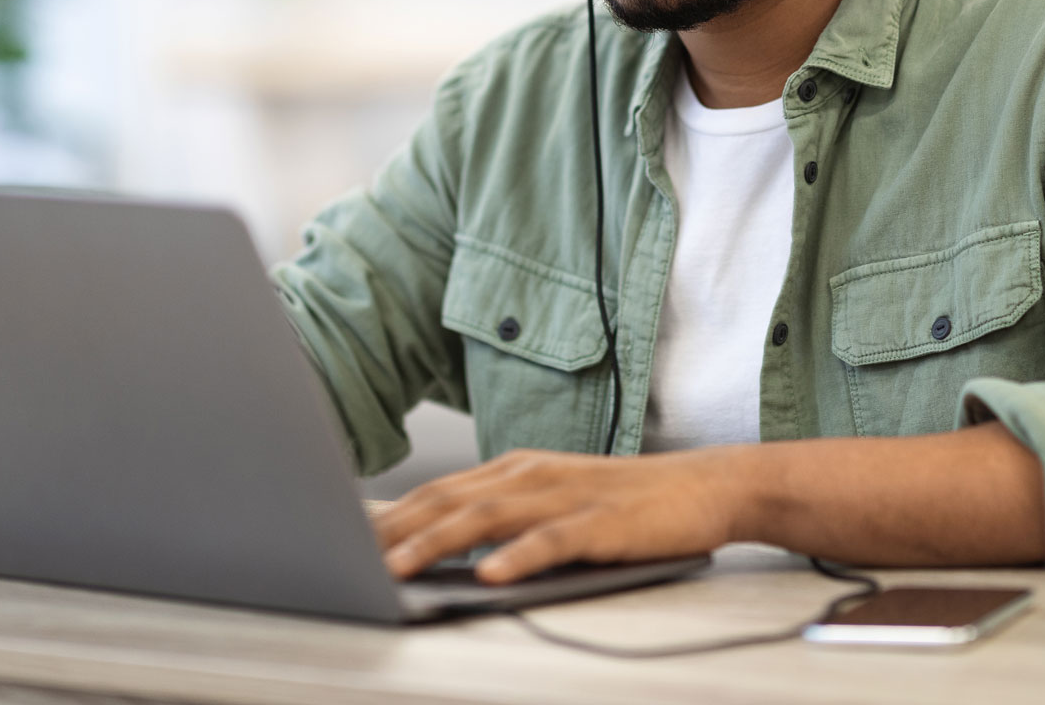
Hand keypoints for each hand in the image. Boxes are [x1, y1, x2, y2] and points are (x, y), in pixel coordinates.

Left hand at [374, 446, 752, 584]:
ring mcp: (567, 496)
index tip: (340, 537)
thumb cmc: (623, 501)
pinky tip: (491, 573)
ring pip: (490, 517)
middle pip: (451, 501)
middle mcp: (532, 475)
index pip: (438, 492)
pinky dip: (519, 556)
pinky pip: (554, 540)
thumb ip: (498, 515)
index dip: (388, 515)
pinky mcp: (603, 521)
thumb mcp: (551, 500)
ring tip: (398, 567)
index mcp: (515, 470)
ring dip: (438, 542)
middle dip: (396, 529)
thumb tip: (435, 543)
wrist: (704, 485)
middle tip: (348, 555)